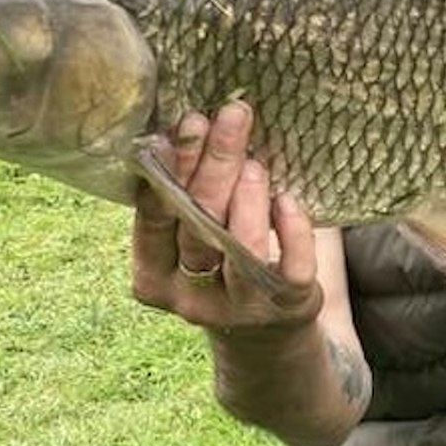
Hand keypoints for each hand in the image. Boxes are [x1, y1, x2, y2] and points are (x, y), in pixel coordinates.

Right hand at [130, 101, 320, 327]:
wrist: (264, 328)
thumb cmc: (220, 260)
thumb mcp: (190, 234)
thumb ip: (184, 194)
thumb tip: (185, 120)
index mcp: (153, 275)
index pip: (155, 218)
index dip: (170, 168)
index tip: (186, 122)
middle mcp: (190, 297)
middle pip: (197, 226)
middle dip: (213, 165)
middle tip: (230, 117)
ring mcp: (239, 306)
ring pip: (240, 249)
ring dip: (247, 198)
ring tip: (255, 161)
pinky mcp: (285, 305)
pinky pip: (291, 266)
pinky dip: (291, 229)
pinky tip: (289, 200)